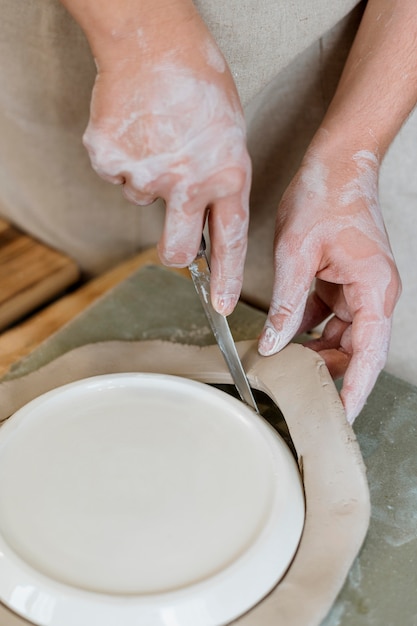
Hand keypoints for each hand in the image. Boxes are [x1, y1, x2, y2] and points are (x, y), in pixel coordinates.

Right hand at [81, 2, 250, 314]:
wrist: (154, 41)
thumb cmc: (199, 80)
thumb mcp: (229, 133)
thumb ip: (219, 178)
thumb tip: (203, 211)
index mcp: (227, 176)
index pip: (229, 242)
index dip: (226, 279)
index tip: (223, 305)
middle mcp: (189, 183)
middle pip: (175, 249)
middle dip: (173, 249)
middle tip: (171, 229)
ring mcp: (148, 174)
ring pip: (143, 200)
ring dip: (148, 178)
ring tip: (157, 137)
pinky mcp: (112, 161)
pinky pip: (117, 175)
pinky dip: (124, 158)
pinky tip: (135, 129)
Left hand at [258, 141, 400, 422]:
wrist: (336, 164)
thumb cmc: (326, 196)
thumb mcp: (297, 253)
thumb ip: (287, 303)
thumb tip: (274, 343)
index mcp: (374, 288)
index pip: (370, 352)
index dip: (356, 389)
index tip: (341, 417)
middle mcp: (373, 293)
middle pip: (357, 349)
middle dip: (330, 371)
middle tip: (297, 391)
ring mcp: (360, 289)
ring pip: (342, 336)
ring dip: (316, 350)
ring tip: (285, 363)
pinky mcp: (344, 282)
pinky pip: (330, 317)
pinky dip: (310, 329)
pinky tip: (287, 336)